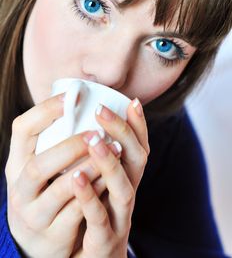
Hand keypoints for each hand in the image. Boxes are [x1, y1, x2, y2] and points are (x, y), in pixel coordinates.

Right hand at [5, 94, 119, 257]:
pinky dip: (95, 192)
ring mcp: (34, 214)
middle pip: (39, 165)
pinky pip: (77, 211)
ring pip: (61, 189)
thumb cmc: (43, 191)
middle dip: (71, 147)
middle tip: (96, 133)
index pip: (22, 130)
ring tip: (113, 150)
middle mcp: (20, 189)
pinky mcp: (53, 234)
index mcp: (16, 164)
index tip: (71, 97)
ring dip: (89, 168)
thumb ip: (49, 142)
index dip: (45, 111)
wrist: (35, 242)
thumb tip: (76, 99)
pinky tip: (110, 178)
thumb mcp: (37, 167)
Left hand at [71, 99, 148, 257]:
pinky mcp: (105, 239)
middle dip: (122, 133)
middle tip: (102, 110)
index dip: (139, 125)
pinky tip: (76, 177)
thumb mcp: (100, 182)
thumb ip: (97, 158)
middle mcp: (128, 193)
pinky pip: (99, 218)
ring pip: (123, 188)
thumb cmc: (96, 212)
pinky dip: (90, 196)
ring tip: (94, 140)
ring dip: (109, 163)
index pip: (139, 147)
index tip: (133, 101)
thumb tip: (86, 122)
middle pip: (136, 161)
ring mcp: (119, 217)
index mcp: (127, 179)